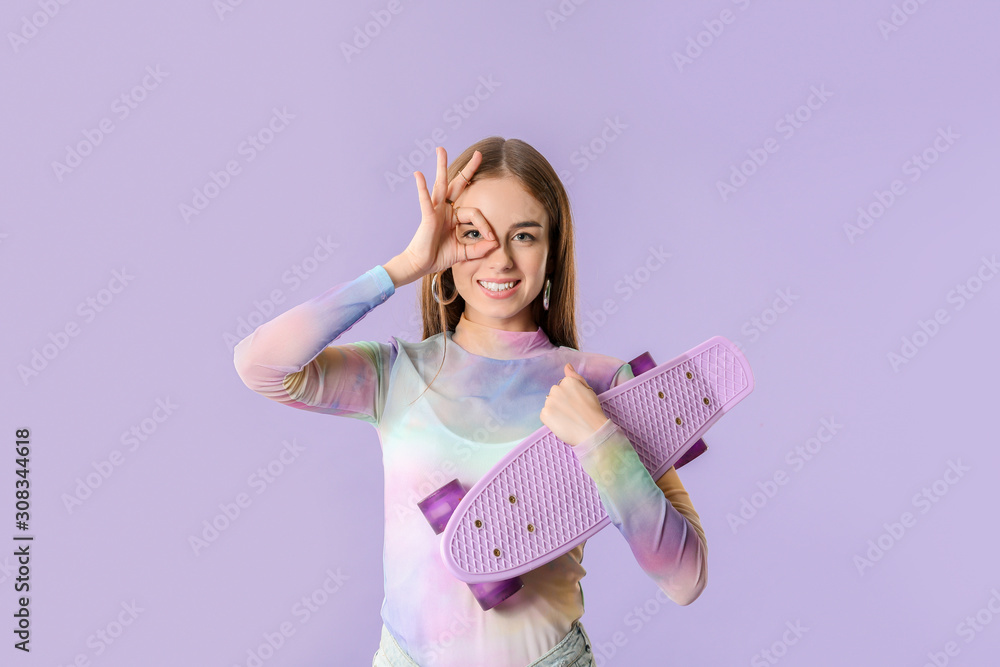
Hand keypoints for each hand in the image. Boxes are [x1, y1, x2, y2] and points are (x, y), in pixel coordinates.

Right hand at [398, 146, 499, 277]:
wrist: (420, 266)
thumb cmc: (439, 257)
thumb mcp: (464, 253)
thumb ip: (479, 248)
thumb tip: (495, 243)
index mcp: (454, 217)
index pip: (475, 213)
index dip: (485, 225)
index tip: (492, 239)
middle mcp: (445, 210)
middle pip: (458, 185)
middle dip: (468, 169)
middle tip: (478, 154)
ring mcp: (435, 211)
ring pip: (441, 184)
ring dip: (441, 166)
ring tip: (441, 149)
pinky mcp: (427, 216)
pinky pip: (425, 200)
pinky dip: (422, 187)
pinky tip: (418, 175)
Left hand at [539, 363, 609, 446]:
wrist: (592, 431)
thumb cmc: (592, 411)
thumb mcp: (588, 389)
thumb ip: (575, 376)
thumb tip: (567, 365)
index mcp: (568, 381)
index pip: (562, 386)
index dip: (569, 396)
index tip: (576, 404)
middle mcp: (556, 389)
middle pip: (554, 394)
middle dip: (560, 402)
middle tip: (572, 412)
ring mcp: (550, 401)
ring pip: (549, 404)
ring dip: (555, 410)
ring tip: (568, 419)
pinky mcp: (545, 414)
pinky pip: (544, 415)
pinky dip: (551, 420)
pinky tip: (561, 423)